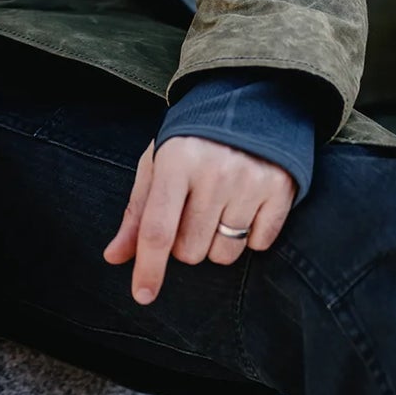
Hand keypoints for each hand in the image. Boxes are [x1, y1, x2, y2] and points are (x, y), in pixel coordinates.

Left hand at [101, 136, 296, 305]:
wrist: (251, 99)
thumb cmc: (193, 138)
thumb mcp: (158, 163)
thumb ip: (137, 212)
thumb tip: (114, 257)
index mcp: (175, 161)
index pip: (157, 229)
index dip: (148, 267)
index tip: (143, 295)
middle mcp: (214, 172)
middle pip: (190, 250)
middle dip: (186, 244)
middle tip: (193, 210)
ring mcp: (250, 181)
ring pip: (224, 254)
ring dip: (217, 242)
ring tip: (220, 206)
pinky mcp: (281, 189)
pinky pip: (259, 244)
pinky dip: (250, 235)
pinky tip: (246, 204)